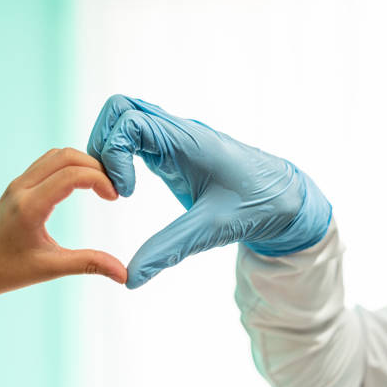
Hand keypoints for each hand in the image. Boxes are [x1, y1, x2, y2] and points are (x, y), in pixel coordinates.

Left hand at [0, 147, 126, 301]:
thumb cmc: (7, 272)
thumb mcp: (51, 268)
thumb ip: (89, 265)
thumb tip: (125, 275)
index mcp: (29, 206)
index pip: (72, 174)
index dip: (100, 180)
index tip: (115, 198)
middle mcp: (21, 188)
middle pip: (66, 155)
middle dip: (96, 166)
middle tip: (113, 187)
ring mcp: (17, 184)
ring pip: (56, 155)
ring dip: (82, 163)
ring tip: (101, 185)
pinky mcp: (16, 187)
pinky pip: (47, 163)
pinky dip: (69, 166)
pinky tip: (81, 185)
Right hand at [88, 95, 330, 288]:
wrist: (285, 198)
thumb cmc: (257, 206)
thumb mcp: (212, 229)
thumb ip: (168, 250)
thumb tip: (129, 279)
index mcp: (187, 140)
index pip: (128, 120)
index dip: (113, 154)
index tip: (123, 194)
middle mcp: (177, 130)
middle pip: (119, 108)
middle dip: (101, 143)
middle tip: (108, 185)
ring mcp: (174, 136)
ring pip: (125, 117)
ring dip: (109, 147)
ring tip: (116, 187)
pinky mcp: (172, 148)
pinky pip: (135, 134)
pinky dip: (120, 154)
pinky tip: (127, 186)